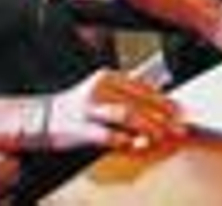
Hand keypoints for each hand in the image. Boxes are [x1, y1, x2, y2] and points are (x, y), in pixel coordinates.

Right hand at [46, 69, 184, 151]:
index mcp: (108, 77)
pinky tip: (134, 144)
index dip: (164, 100)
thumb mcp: (103, 90)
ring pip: (125, 115)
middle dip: (162, 115)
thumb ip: (128, 91)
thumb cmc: (79, 106)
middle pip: (138, 101)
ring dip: (147, 126)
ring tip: (162, 135)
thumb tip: (161, 95)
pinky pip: (105, 135)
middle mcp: (99, 89)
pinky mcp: (78, 128)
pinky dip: (122, 140)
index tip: (180, 111)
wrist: (41, 117)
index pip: (143, 87)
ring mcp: (88, 108)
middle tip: (178, 127)